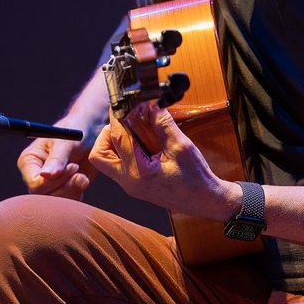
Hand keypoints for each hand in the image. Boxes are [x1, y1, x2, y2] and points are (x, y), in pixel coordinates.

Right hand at [17, 128, 96, 198]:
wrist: (94, 133)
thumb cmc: (76, 130)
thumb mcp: (67, 142)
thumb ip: (57, 159)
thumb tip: (45, 175)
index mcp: (30, 161)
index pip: (34, 183)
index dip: (54, 181)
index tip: (73, 167)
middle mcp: (36, 176)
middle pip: (44, 197)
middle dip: (65, 188)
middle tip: (79, 172)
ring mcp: (50, 185)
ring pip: (56, 203)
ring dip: (73, 192)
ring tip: (81, 175)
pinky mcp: (64, 190)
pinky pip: (68, 203)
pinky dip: (78, 194)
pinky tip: (82, 180)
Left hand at [88, 101, 238, 219]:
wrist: (204, 201)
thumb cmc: (196, 179)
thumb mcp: (181, 147)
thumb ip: (163, 124)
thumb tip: (152, 105)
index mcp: (139, 173)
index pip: (118, 138)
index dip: (120, 116)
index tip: (124, 102)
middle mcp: (128, 181)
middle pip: (99, 154)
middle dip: (108, 134)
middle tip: (127, 123)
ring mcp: (129, 185)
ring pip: (105, 160)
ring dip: (114, 142)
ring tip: (135, 132)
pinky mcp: (133, 184)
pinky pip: (118, 164)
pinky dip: (123, 149)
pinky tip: (142, 142)